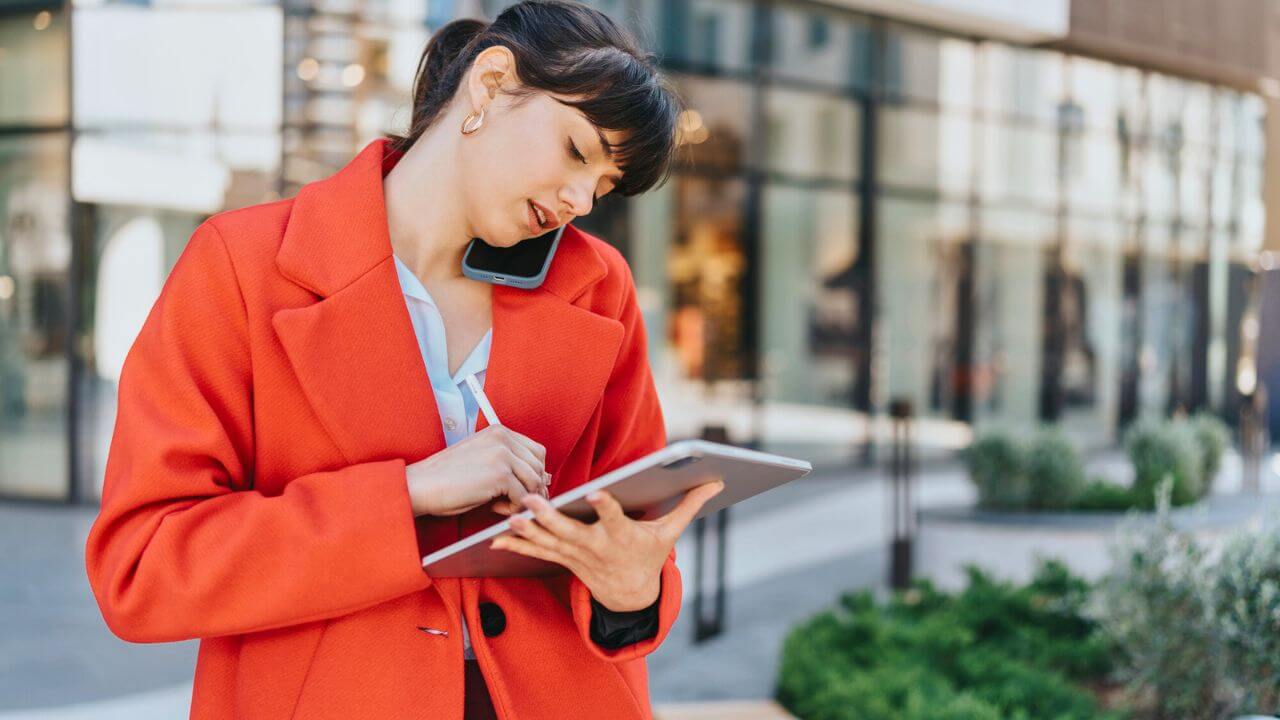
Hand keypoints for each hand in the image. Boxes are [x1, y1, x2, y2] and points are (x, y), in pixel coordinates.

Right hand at [406, 425, 550, 516]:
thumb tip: (544, 478)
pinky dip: (513, 508)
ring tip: (502, 505)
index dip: (534, 473)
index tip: (523, 488)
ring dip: (522, 498)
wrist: (422, 484)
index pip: (536, 451)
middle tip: (514, 501)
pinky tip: (495, 508)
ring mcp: (502, 455)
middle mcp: (503, 439)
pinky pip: (522, 496)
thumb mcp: (482, 461)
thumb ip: (510, 463)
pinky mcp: (500, 475)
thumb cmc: (448, 477)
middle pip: (538, 466)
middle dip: (532, 487)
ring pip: (534, 481)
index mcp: (499, 432)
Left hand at [490, 479, 725, 611]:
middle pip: (572, 532)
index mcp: (624, 537)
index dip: (607, 506)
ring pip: (549, 542)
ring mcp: (577, 556)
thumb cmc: (649, 556)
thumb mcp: (670, 534)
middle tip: (532, 502)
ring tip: (508, 518)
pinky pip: (537, 552)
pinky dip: (517, 545)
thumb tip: (717, 479)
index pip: (616, 518)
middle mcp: (597, 548)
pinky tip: (496, 537)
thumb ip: (689, 505)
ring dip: (528, 531)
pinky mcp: (563, 560)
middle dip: (551, 518)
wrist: (630, 597)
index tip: (597, 492)